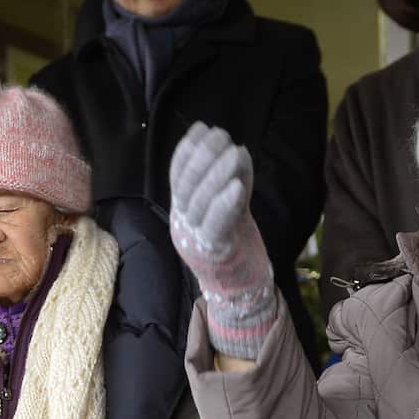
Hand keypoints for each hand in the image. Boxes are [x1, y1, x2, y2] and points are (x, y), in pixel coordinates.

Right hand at [168, 122, 275, 360]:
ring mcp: (195, 240)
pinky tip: (237, 185)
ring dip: (216, 174)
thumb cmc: (235, 243)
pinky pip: (216, 226)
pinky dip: (225, 203)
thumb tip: (237, 150)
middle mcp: (182, 224)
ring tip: (233, 151)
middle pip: (186, 186)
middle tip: (221, 136)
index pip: (177, 176)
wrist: (242, 289)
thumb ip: (232, 180)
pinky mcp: (214, 254)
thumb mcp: (231, 206)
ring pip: (199, 203)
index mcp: (181, 212)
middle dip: (203, 157)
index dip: (187, 151)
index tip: (202, 129)